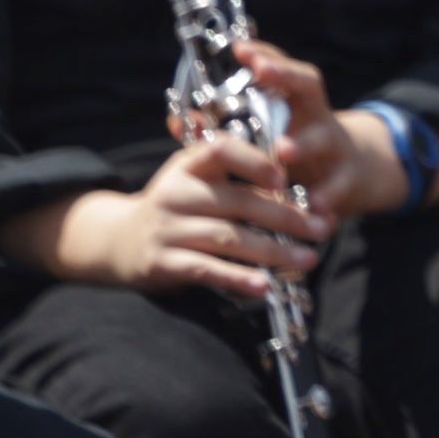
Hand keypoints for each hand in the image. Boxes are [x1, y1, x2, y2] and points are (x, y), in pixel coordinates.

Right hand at [41, 136, 332, 300]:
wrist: (116, 240)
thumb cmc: (178, 206)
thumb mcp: (199, 180)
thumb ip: (240, 180)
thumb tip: (301, 194)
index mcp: (190, 164)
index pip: (222, 150)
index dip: (254, 161)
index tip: (284, 176)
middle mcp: (176, 192)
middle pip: (240, 203)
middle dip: (287, 217)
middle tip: (322, 229)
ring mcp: (167, 228)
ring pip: (229, 238)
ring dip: (273, 251)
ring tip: (308, 259)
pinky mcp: (162, 262)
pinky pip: (206, 270)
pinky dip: (238, 278)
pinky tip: (265, 286)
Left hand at [236, 41, 409, 219]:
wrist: (358, 175)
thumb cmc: (299, 150)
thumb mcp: (275, 135)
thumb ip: (229, 129)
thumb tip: (181, 120)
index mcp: (298, 104)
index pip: (281, 69)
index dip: (265, 55)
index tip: (241, 47)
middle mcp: (318, 117)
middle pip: (308, 87)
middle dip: (284, 76)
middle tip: (260, 70)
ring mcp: (336, 147)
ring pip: (322, 138)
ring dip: (303, 143)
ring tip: (284, 150)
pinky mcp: (347, 183)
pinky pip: (338, 189)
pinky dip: (327, 199)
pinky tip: (316, 210)